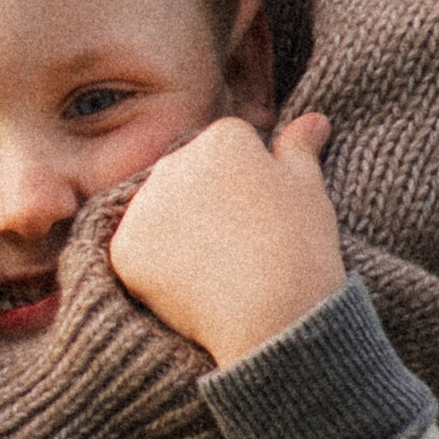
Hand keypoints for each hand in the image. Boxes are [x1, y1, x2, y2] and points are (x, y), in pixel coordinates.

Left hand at [107, 110, 341, 365]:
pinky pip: (138, 254)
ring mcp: (145, 205)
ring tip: (218, 268)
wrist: (275, 319)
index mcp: (222, 137)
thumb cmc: (300, 249)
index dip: (250, 186)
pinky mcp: (125, 249)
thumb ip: (300, 149)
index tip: (265, 218)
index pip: (228, 151)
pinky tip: (191, 287)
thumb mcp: (310, 190)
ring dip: (179, 234)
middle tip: (242, 246)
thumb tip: (313, 119)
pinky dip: (158, 271)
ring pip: (161, 214)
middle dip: (207, 203)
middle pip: (189, 176)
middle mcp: (175, 159)